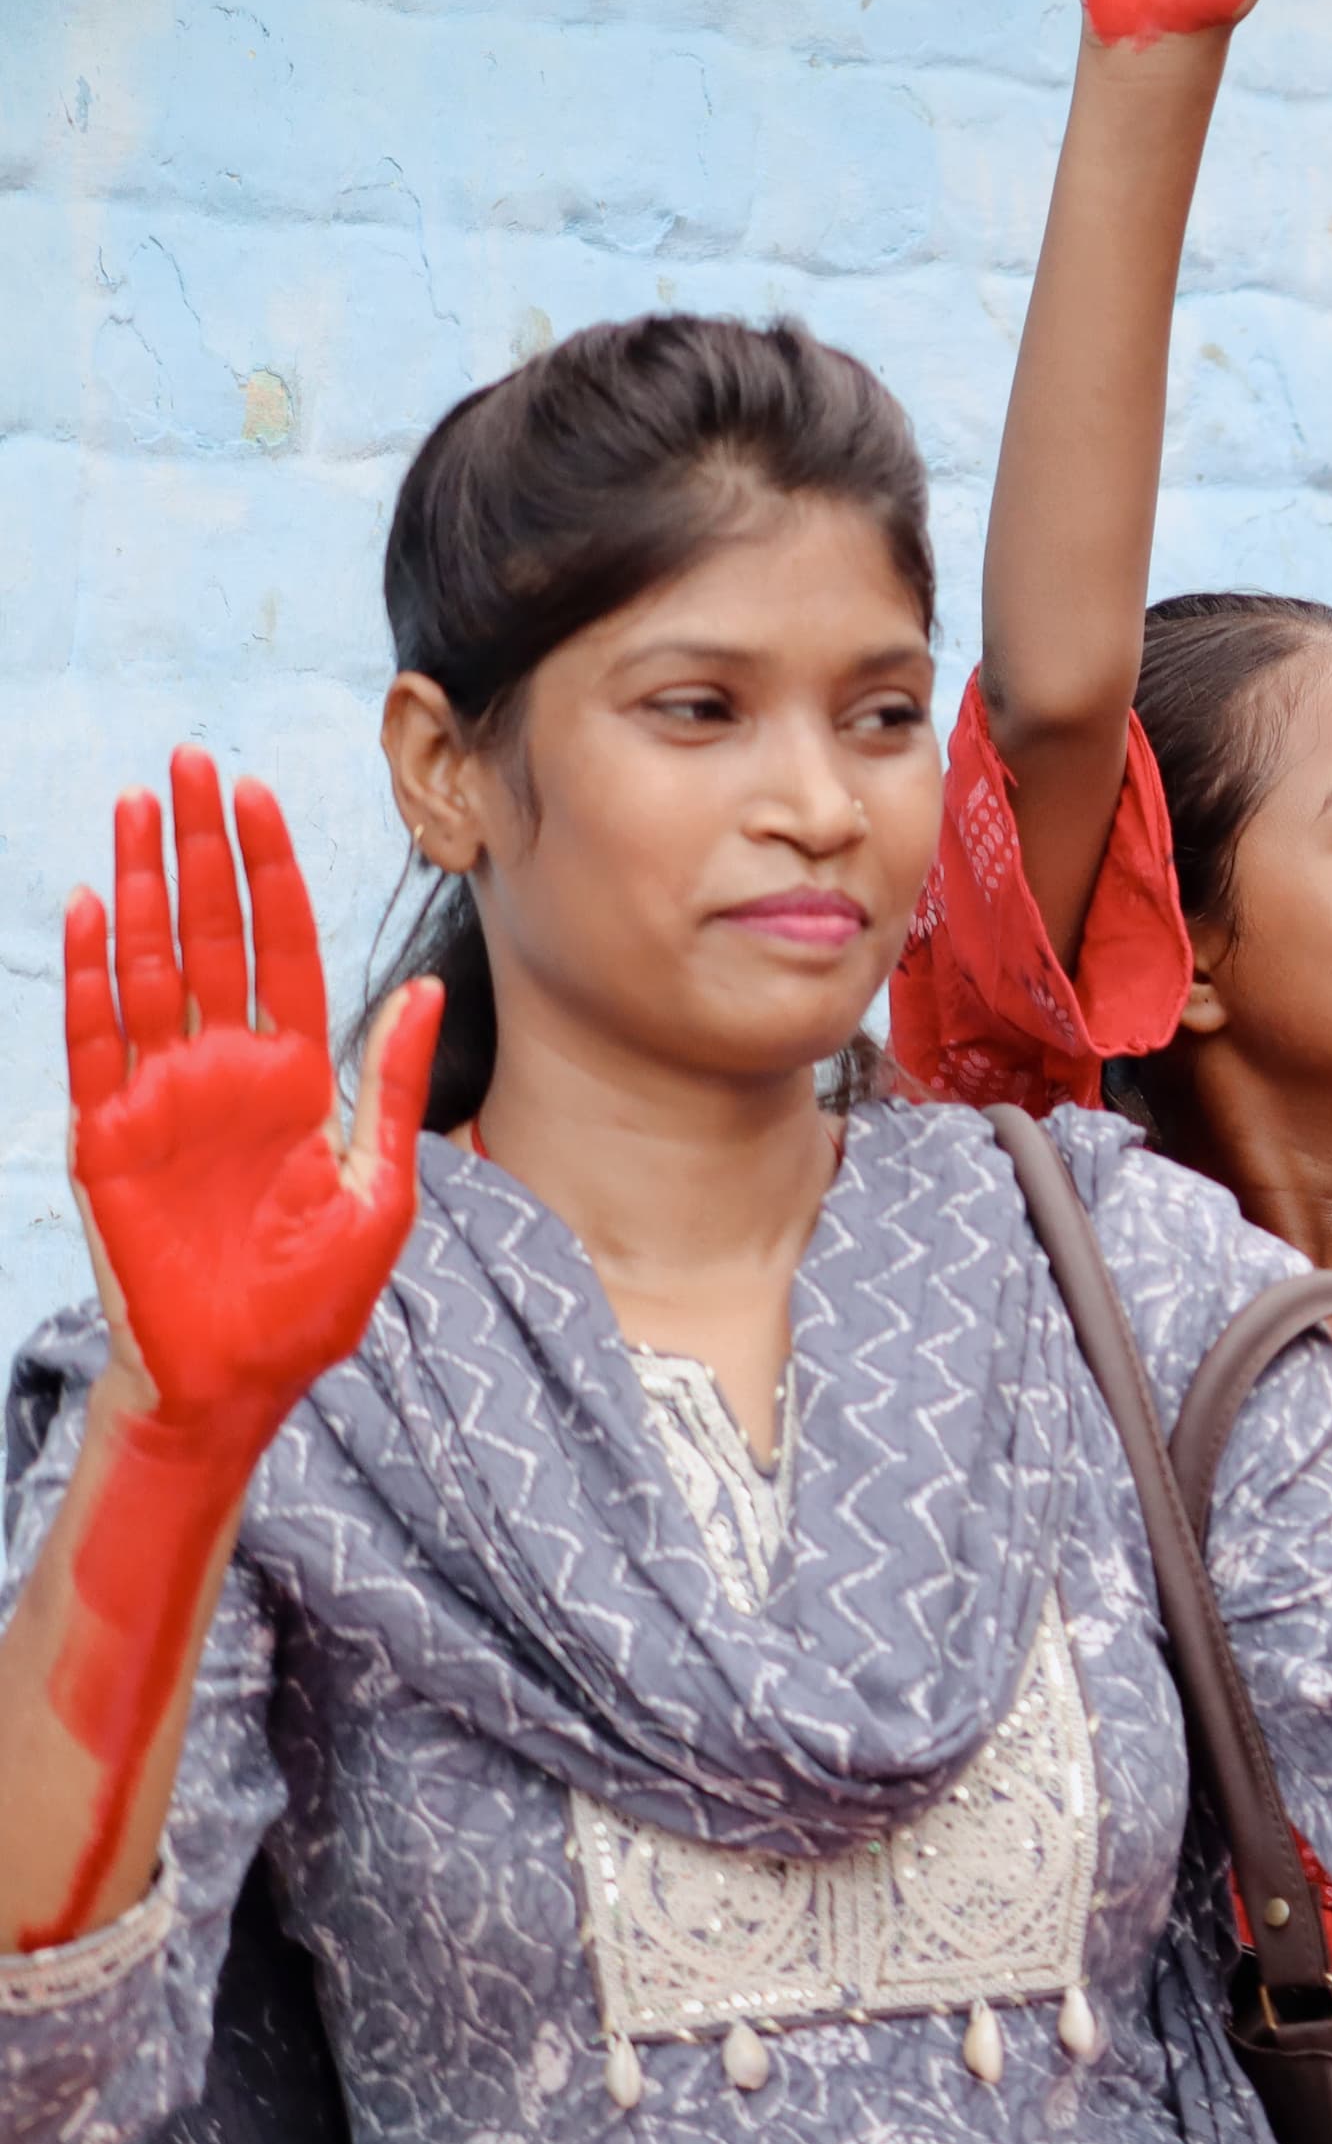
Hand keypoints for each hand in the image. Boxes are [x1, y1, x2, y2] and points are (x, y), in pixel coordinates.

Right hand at [67, 754, 436, 1451]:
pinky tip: (94, 910)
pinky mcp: (107, 1139)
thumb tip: (425, 987)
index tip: (259, 795)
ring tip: (136, 808)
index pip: (281, 949)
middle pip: (211, 936)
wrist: (242, 1379)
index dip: (270, 873)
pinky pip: (96, 1043)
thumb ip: (393, 1084)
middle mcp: (224, 1071)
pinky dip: (93, 978)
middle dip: (201, 849)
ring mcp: (160, 1098)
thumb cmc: (314, 1298)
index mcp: (294, 1077)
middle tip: (189, 763)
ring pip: (148, 968)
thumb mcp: (380, 1186)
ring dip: (143, 886)